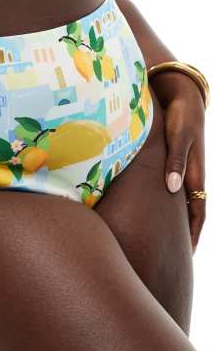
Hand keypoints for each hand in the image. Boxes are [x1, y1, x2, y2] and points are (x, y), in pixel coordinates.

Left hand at [150, 70, 206, 253]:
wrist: (181, 96)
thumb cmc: (179, 117)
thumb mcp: (179, 137)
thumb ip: (176, 161)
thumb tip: (173, 188)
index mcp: (194, 174)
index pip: (198, 212)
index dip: (194, 233)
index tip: (189, 253)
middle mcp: (189, 175)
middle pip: (189, 212)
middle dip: (184, 233)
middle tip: (174, 255)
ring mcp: (181, 169)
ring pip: (179, 202)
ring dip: (174, 220)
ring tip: (163, 238)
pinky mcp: (171, 160)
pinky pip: (170, 187)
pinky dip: (166, 202)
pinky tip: (154, 207)